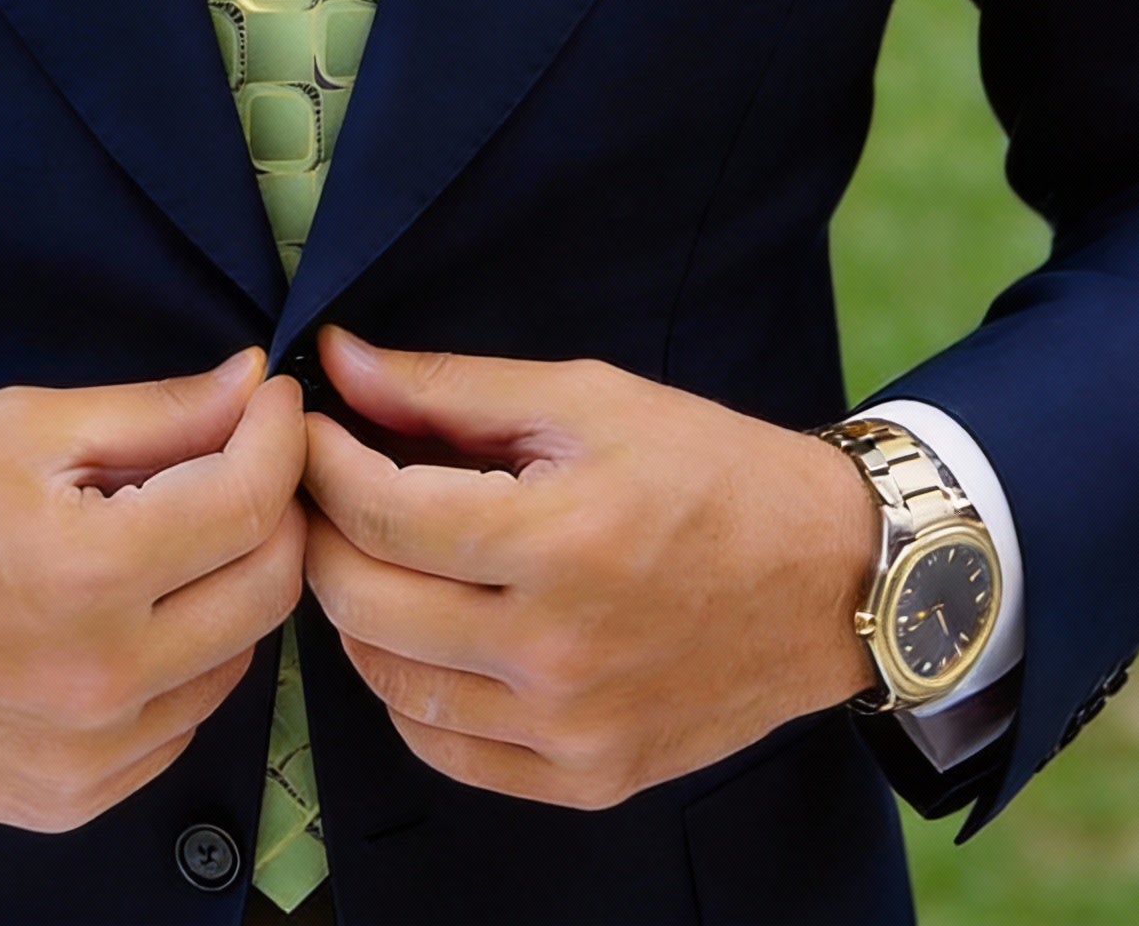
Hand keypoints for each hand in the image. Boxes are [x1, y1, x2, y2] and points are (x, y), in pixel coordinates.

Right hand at [0, 349, 305, 830]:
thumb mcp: (23, 427)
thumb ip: (155, 412)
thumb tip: (251, 385)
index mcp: (88, 572)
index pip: (251, 502)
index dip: (279, 437)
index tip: (272, 402)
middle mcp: (102, 678)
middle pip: (269, 588)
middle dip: (276, 509)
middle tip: (244, 461)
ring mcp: (89, 755)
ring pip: (236, 660)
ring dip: (229, 587)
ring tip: (171, 536)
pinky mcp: (70, 799)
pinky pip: (179, 723)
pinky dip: (182, 661)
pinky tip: (130, 614)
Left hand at [302, 329, 875, 809]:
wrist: (830, 579)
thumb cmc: (710, 470)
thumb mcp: (585, 398)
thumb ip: (450, 388)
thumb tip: (340, 361)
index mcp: (560, 541)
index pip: (380, 512)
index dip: (321, 461)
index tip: (308, 427)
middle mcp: (558, 651)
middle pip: (364, 601)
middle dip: (321, 529)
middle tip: (326, 485)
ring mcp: (571, 729)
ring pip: (387, 682)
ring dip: (355, 609)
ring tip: (372, 550)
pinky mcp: (586, 778)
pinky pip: (443, 749)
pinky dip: (407, 690)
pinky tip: (422, 630)